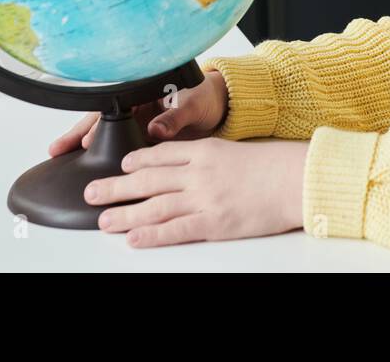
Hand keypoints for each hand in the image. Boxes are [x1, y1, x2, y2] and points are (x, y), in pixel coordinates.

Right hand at [47, 70, 229, 156]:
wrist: (220, 106)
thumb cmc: (205, 96)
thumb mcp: (193, 102)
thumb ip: (176, 115)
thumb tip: (157, 128)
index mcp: (143, 94)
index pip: (111, 106)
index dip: (96, 123)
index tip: (85, 139)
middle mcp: (136, 110)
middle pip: (100, 122)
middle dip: (78, 135)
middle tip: (57, 150)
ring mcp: (138, 126)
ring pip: (106, 136)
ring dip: (86, 148)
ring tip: (63, 159)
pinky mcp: (145, 141)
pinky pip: (122, 149)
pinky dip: (107, 158)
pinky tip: (96, 171)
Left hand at [86, 138, 310, 246]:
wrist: (297, 179)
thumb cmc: (274, 166)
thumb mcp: (236, 151)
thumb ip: (209, 157)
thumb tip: (188, 166)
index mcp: (205, 151)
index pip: (161, 154)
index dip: (136, 161)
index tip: (121, 166)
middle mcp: (199, 174)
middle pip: (148, 179)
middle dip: (116, 187)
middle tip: (93, 193)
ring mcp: (205, 198)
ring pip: (155, 206)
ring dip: (125, 214)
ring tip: (104, 220)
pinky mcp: (214, 223)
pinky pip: (176, 230)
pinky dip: (152, 234)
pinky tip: (135, 239)